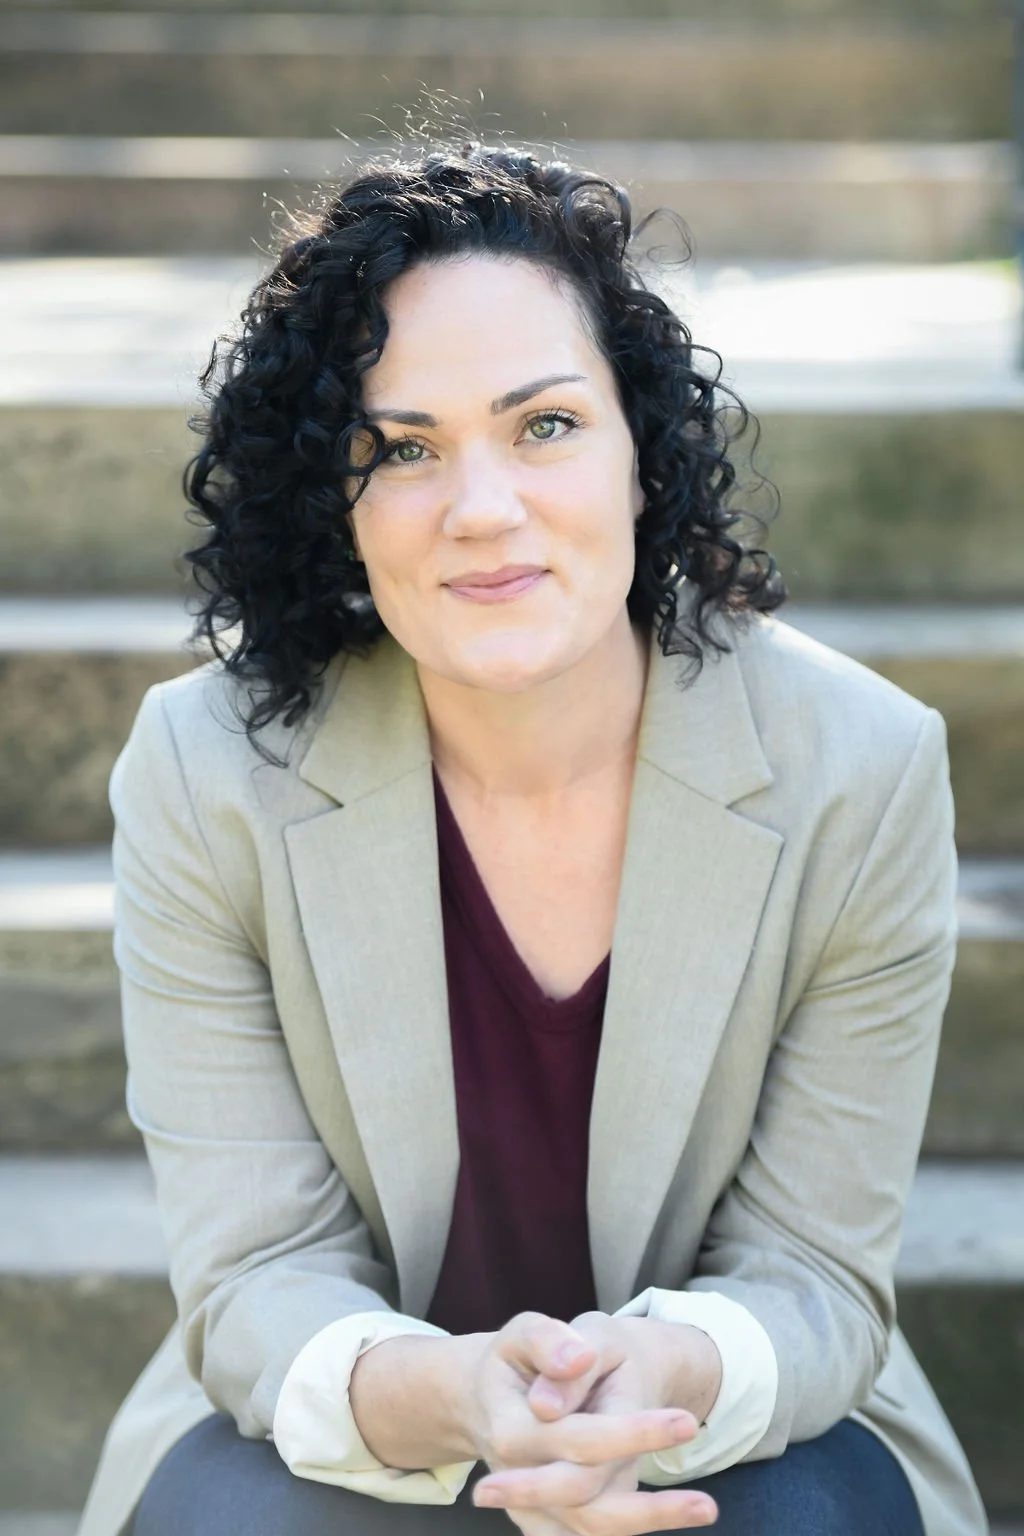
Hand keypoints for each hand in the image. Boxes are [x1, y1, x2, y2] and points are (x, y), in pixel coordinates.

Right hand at [468, 1311, 718, 1534]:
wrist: (494, 1398)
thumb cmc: (518, 1360)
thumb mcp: (525, 1331)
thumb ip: (548, 1341)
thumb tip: (574, 1360)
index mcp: (511, 1427)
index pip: (576, 1438)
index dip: (632, 1433)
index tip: (687, 1421)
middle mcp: (517, 1477)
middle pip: (585, 1492)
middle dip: (647, 1493)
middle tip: (705, 1483)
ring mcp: (531, 1506)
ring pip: (591, 1526)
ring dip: (649, 1520)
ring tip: (705, 1508)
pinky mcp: (547, 1520)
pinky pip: (588, 1534)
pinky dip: (629, 1527)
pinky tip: (676, 1516)